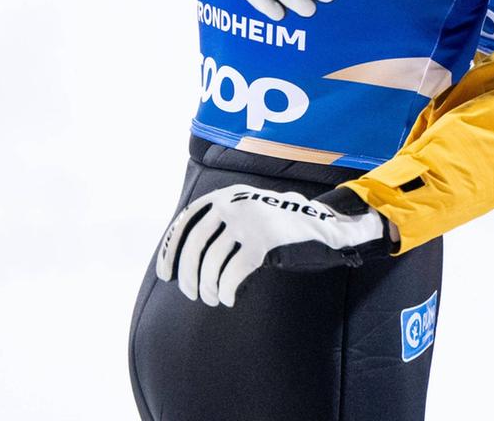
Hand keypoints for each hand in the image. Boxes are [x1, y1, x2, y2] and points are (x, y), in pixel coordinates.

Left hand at [155, 184, 390, 306]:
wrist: (327, 226)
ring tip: (212, 298)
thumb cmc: (282, 226)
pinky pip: (233, 275)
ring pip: (212, 264)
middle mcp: (236, 203)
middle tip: (192, 293)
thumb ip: (220, 221)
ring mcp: (251, 222)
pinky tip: (229, 298)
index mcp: (228, 194)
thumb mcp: (248, 211)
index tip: (166, 274)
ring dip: (207, 287)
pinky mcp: (265, 244)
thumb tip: (179, 254)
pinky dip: (226, 291)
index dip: (170, 251)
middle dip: (188, 275)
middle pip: (195, 247)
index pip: (186, 222)